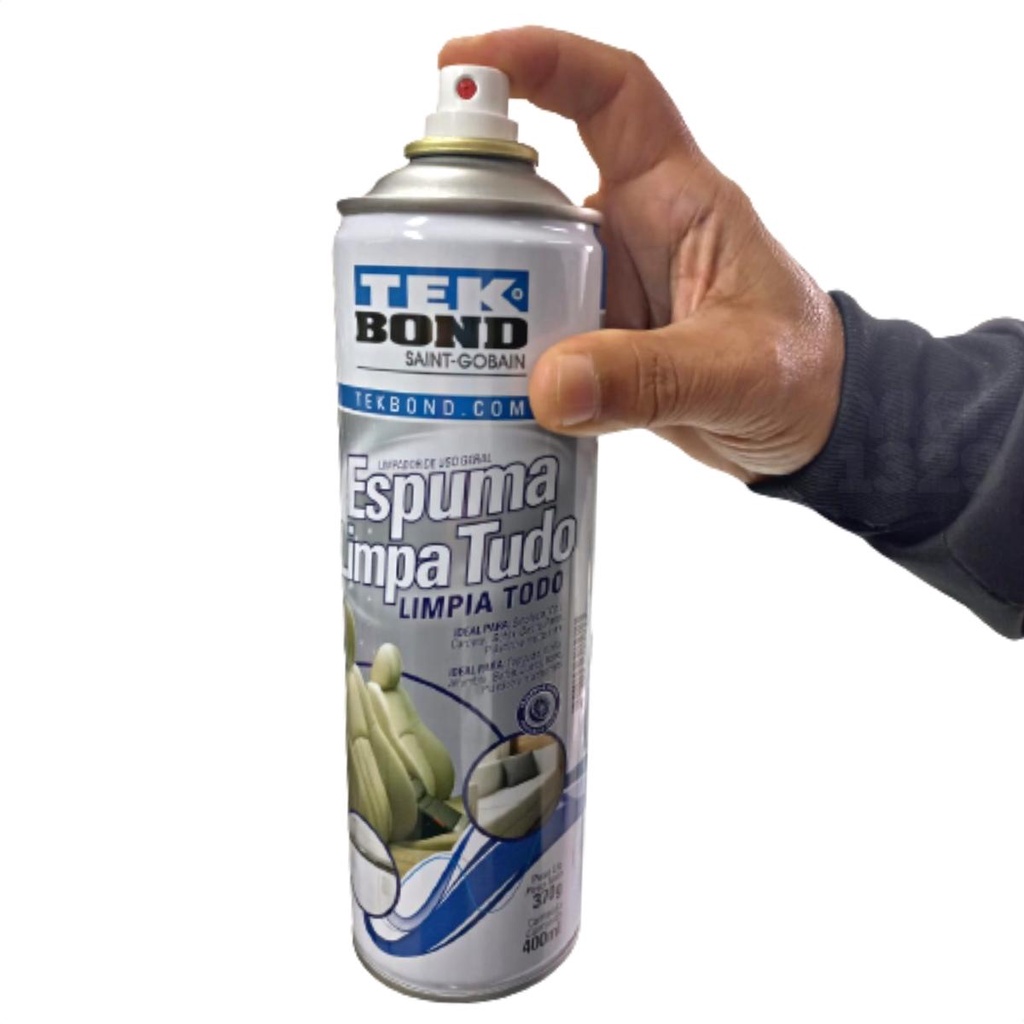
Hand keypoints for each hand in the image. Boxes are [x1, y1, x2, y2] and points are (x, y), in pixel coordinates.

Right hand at [439, 27, 843, 482]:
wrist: (814, 428)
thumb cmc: (801, 374)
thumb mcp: (735, 375)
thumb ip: (650, 379)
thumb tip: (549, 385)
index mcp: (681, 201)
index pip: (613, 96)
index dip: (543, 61)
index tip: (465, 62)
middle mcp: (636, 230)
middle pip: (539, 183)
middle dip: (478, 202)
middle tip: (422, 247)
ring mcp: (613, 284)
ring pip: (527, 260)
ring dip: (483, 287)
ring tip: (432, 327)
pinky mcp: (601, 335)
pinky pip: (535, 324)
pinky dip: (503, 346)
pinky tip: (474, 376)